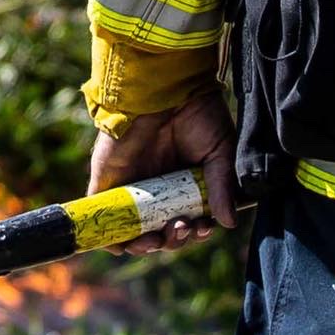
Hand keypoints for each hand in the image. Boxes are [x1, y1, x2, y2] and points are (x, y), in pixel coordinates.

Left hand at [89, 85, 236, 251]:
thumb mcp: (220, 153)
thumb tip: (229, 223)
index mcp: (183, 185)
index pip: (187, 221)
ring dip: (149, 246)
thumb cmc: (196, 114)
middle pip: (163, 232)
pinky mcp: (109, 185)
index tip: (204, 226)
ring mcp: (132, 189)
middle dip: (175, 240)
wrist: (164, 89)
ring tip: (161, 238)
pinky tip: (133, 243)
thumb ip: (222, 187)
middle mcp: (157, 190)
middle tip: (183, 228)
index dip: (195, 232)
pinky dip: (115, 240)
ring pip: (135, 233)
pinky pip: (105, 222)